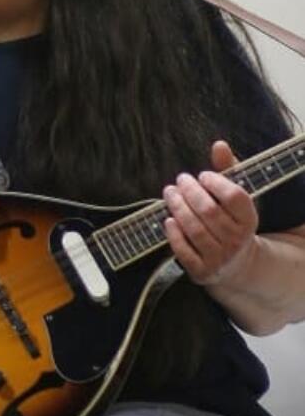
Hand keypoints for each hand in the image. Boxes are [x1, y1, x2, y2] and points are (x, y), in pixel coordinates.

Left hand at [164, 140, 259, 286]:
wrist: (235, 264)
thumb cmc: (230, 221)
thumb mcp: (234, 198)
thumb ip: (227, 170)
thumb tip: (219, 144)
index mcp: (249, 221)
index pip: (235, 198)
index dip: (216, 182)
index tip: (202, 175)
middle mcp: (237, 241)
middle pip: (209, 211)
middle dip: (190, 191)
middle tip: (180, 179)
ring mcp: (220, 258)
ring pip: (194, 229)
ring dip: (177, 207)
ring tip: (169, 192)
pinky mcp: (202, 271)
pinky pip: (183, 250)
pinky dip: (173, 233)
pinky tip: (167, 219)